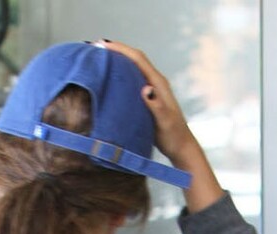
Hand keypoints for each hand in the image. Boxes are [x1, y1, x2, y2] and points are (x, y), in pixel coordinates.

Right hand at [98, 39, 224, 211]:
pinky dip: (119, 75)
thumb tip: (145, 89)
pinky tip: (108, 79)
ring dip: (117, 61)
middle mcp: (154, 83)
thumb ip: (156, 105)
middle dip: (117, 51)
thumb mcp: (164, 121)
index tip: (103, 45)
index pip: (138, 60)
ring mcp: (151, 90)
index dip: (121, 50)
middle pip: (134, 60)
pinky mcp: (146, 99)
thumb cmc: (172, 135)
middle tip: (96, 48)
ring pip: (132, 69)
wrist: (180, 146)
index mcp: (158, 84)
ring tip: (99, 59)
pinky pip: (130, 81)